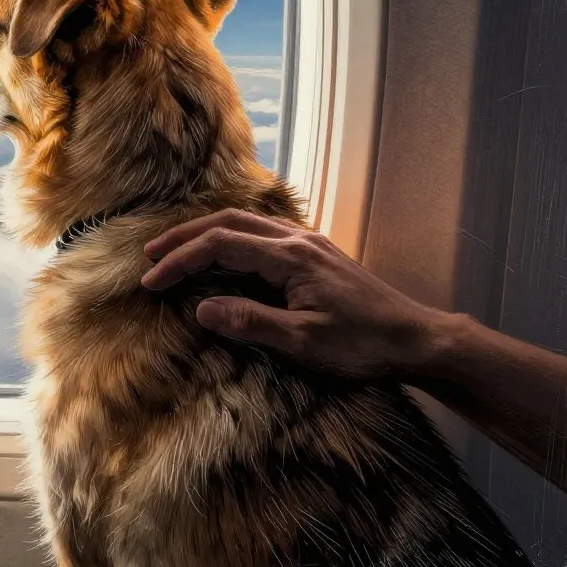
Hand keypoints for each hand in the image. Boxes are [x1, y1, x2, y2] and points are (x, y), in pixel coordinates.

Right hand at [141, 209, 448, 379]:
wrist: (416, 338)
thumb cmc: (363, 345)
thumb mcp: (304, 343)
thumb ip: (250, 322)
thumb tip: (200, 309)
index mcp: (290, 257)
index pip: (220, 245)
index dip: (181, 260)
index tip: (152, 281)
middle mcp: (296, 238)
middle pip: (227, 222)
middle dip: (184, 236)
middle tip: (150, 255)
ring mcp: (306, 242)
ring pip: (244, 222)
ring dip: (205, 233)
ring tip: (175, 250)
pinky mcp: (313, 252)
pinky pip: (260, 231)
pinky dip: (229, 237)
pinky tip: (222, 254)